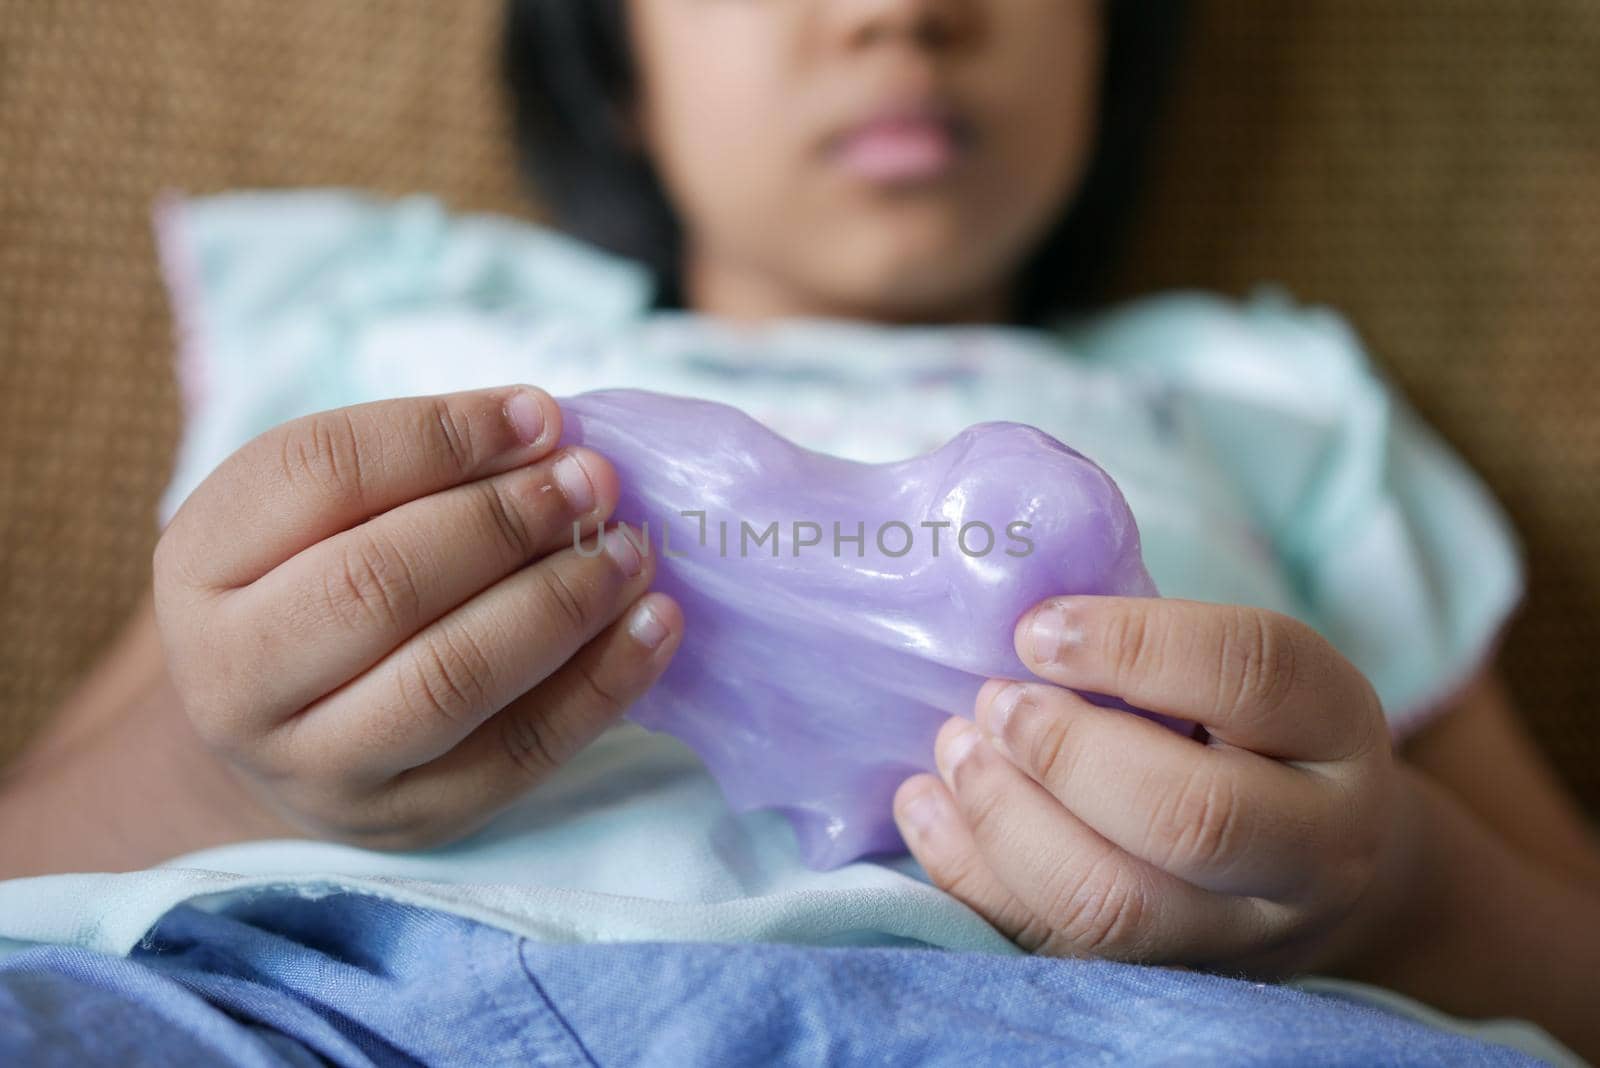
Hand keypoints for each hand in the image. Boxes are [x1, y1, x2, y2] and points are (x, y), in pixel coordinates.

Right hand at [152, 386, 681, 849]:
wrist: (286, 731)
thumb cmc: (320, 582)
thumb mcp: (325, 512)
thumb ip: (416, 465)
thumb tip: (548, 429)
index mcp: (201, 562)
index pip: (318, 475)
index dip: (442, 436)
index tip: (543, 415)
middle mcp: (234, 675)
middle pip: (377, 584)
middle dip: (504, 523)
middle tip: (594, 483)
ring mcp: (316, 764)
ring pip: (446, 681)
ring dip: (558, 604)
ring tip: (630, 551)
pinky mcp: (407, 820)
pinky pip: (518, 755)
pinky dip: (602, 686)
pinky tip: (656, 626)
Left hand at [892, 596, 1403, 978]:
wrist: (1319, 867)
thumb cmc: (1253, 734)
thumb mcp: (1241, 671)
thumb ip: (1155, 645)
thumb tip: (1018, 615)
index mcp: (1336, 731)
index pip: (1252, 674)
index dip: (1132, 644)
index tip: (1037, 628)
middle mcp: (1312, 849)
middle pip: (1190, 814)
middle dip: (1064, 751)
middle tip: (995, 701)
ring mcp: (1236, 935)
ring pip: (1114, 905)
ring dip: (1006, 819)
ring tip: (956, 748)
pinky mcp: (1157, 978)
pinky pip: (1049, 944)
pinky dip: (969, 874)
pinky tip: (929, 806)